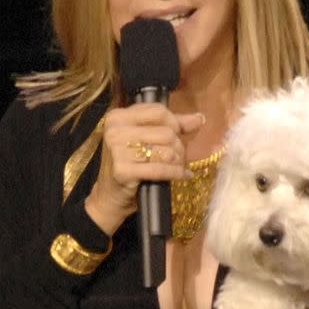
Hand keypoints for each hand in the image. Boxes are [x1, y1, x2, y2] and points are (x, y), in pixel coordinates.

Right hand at [85, 104, 204, 234]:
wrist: (110, 196)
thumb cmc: (130, 165)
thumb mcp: (146, 139)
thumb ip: (172, 126)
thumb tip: (199, 118)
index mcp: (118, 116)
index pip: (158, 112)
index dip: (175, 124)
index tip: (178, 135)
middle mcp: (115, 130)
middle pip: (166, 132)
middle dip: (178, 147)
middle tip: (177, 157)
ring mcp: (117, 151)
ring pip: (166, 151)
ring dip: (178, 161)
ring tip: (176, 167)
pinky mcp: (123, 171)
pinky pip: (161, 169)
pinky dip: (177, 173)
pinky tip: (183, 175)